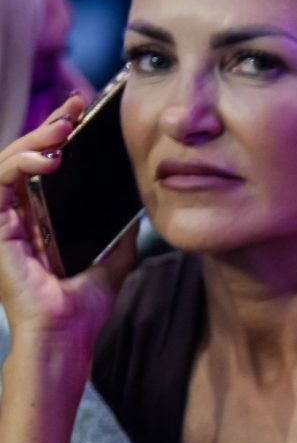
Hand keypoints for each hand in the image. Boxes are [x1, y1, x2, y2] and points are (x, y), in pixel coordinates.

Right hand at [0, 95, 139, 355]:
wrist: (66, 336)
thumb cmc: (80, 308)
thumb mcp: (111, 262)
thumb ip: (119, 235)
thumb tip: (138, 210)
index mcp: (35, 218)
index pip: (41, 166)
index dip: (57, 136)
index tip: (82, 112)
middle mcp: (13, 215)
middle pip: (23, 157)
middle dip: (48, 127)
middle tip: (76, 106)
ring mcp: (0, 220)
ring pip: (6, 162)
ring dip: (34, 138)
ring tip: (64, 127)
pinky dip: (18, 164)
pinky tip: (47, 158)